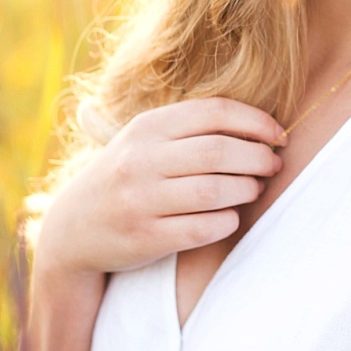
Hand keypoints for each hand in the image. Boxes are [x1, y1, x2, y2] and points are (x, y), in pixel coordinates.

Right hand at [35, 97, 286, 276]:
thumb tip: (262, 128)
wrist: (73, 230)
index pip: (213, 112)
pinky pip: (204, 228)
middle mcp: (140, 160)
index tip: (278, 135)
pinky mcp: (146, 238)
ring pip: (215, 190)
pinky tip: (230, 216)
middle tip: (273, 164)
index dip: (256, 121)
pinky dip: (228, 221)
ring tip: (254, 189)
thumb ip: (191, 130)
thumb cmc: (125, 178)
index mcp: (145, 127)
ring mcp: (140, 200)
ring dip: (247, 189)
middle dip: (258, 157)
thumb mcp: (144, 142)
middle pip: (219, 151)